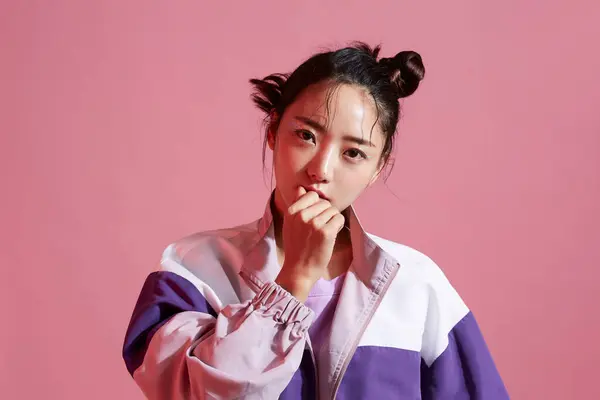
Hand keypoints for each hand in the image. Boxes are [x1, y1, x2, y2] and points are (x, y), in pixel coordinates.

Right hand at [275, 186, 344, 300]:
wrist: (299, 269)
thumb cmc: (296, 247)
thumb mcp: (290, 223)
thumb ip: (296, 204)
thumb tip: (300, 188)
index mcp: (292, 211)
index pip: (312, 195)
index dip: (316, 205)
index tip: (314, 218)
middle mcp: (302, 215)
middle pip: (324, 202)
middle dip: (325, 213)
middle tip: (319, 228)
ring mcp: (314, 223)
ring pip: (333, 210)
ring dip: (332, 220)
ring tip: (324, 232)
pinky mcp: (326, 232)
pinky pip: (339, 218)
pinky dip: (338, 226)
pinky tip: (330, 235)